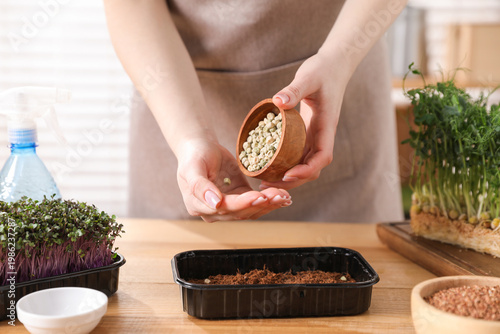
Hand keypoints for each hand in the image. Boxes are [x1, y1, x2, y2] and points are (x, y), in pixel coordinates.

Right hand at [176, 138, 291, 221]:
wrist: (200, 147)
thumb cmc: (193, 155)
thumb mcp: (192, 168)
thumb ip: (200, 187)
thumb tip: (215, 203)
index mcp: (198, 206)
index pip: (225, 207)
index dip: (243, 203)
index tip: (259, 196)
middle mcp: (213, 211)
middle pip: (241, 212)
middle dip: (262, 204)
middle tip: (279, 195)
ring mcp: (228, 207)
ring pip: (251, 210)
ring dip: (269, 204)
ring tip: (285, 196)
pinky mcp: (239, 199)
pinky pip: (255, 203)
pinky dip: (270, 201)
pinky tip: (283, 197)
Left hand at [260, 53, 349, 189]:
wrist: (334, 65)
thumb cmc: (323, 70)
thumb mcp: (308, 77)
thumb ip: (294, 89)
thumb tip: (278, 102)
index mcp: (326, 126)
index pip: (323, 156)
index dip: (307, 170)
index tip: (288, 175)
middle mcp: (322, 135)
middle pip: (313, 168)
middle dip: (294, 181)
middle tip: (269, 186)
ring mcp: (315, 135)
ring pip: (305, 163)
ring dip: (289, 176)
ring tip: (265, 182)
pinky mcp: (307, 132)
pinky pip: (298, 153)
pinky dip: (286, 163)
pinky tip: (269, 165)